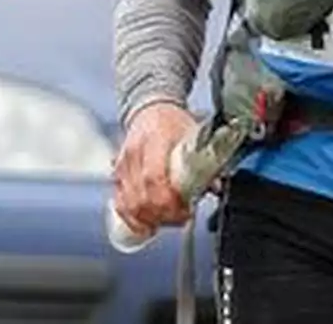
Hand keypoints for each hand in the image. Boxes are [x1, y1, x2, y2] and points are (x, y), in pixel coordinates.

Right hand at [113, 102, 197, 235]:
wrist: (151, 110)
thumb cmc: (174, 123)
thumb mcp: (193, 134)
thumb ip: (204, 160)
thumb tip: (215, 186)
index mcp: (156, 140)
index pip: (154, 179)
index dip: (169, 201)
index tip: (185, 210)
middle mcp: (134, 153)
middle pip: (141, 196)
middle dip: (162, 214)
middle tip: (181, 218)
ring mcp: (122, 165)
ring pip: (129, 204)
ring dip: (149, 219)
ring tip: (168, 220)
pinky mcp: (117, 175)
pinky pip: (120, 204)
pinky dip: (133, 218)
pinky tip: (147, 224)